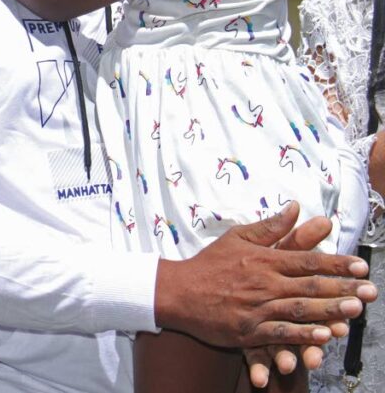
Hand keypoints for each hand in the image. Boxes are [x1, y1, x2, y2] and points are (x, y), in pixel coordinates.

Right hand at [155, 202, 375, 351]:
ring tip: (355, 310)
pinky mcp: (249, 330)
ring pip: (300, 309)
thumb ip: (269, 227)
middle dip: (343, 288)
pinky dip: (303, 335)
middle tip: (370, 292)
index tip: (360, 266)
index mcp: (263, 260)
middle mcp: (264, 283)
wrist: (179, 292)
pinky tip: (324, 336)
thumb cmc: (210, 264)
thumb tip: (294, 207)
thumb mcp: (237, 238)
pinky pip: (281, 333)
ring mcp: (257, 308)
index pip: (306, 260)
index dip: (335, 263)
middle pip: (309, 285)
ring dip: (330, 310)